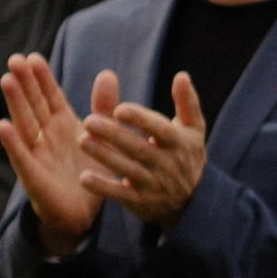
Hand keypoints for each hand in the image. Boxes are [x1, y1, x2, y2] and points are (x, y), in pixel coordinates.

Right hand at [0, 51, 102, 251]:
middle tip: (15, 59)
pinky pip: (22, 158)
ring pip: (24, 125)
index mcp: (62, 125)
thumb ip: (104, 106)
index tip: (33, 57)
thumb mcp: (102, 135)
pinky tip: (2, 125)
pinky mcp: (34, 177)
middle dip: (25, 83)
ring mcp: (37, 155)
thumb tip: (108, 72)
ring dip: (15, 103)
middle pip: (33, 105)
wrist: (84, 213)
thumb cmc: (88, 171)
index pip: (50, 96)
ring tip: (7, 80)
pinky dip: (13, 142)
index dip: (42, 78)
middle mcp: (46, 136)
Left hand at [77, 68, 207, 231]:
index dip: (141, 120)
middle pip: (138, 149)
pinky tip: (84, 177)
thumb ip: (187, 102)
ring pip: (127, 169)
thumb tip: (181, 75)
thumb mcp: (193, 130)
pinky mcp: (140, 201)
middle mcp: (166, 164)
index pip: (160, 130)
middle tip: (89, 121)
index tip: (119, 108)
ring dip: (104, 156)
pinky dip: (103, 188)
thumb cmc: (186, 155)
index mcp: (179, 142)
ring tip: (83, 141)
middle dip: (114, 135)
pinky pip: (120, 195)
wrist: (193, 202)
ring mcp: (153, 184)